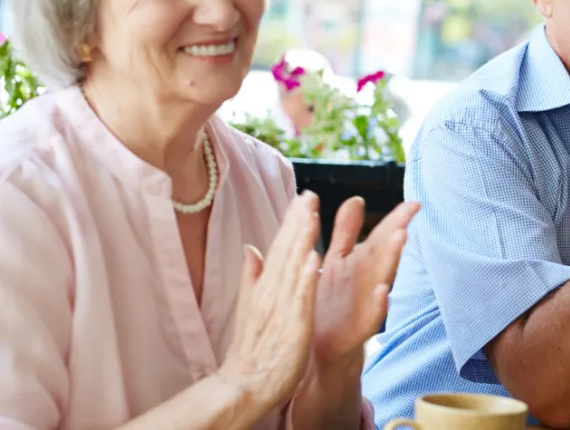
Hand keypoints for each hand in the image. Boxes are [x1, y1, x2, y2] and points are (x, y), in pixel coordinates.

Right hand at [217, 193, 321, 411]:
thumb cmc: (253, 348)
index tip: (304, 195)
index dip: (292, 222)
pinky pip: (300, 301)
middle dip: (298, 222)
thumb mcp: (252, 306)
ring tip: (312, 214)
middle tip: (309, 193)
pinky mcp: (292, 328)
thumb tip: (250, 247)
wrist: (243, 387)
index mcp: (266, 287)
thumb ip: (252, 276)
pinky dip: (305, 280)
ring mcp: (281, 310)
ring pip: (293, 269)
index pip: (280, 248)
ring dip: (302, 241)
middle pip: (285, 252)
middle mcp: (271, 293)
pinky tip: (314, 260)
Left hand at [312, 196, 421, 368]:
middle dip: (397, 232)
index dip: (396, 218)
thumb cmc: (329, 304)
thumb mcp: (336, 262)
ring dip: (393, 259)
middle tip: (411, 213)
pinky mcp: (358, 328)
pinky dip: (378, 304)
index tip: (414, 203)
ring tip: (401, 238)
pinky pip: (371, 315)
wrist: (318, 348)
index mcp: (360, 262)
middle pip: (385, 252)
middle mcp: (367, 280)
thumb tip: (356, 198)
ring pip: (382, 277)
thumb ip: (346, 231)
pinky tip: (383, 291)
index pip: (381, 235)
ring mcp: (366, 303)